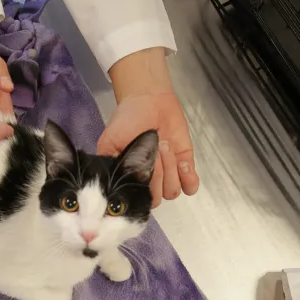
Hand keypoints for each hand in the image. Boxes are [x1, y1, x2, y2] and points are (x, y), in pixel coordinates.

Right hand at [99, 48, 198, 205]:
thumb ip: (110, 164)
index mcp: (129, 180)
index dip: (142, 186)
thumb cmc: (127, 120)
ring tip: (165, 146)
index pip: (137, 199)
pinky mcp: (184, 167)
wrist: (149, 100)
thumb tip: (119, 185)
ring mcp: (168, 176)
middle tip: (154, 147)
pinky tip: (183, 163)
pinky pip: (190, 187)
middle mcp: (149, 182)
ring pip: (172, 191)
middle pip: (157, 197)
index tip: (141, 164)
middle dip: (157, 173)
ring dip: (171, 170)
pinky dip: (189, 178)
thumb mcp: (109, 143)